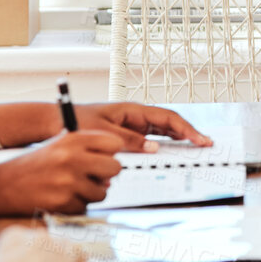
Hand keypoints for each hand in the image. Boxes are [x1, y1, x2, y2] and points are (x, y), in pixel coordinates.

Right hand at [0, 131, 124, 214]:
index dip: (111, 153)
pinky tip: (60, 197)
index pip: (115, 143)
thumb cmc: (31, 166)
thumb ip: (88, 152)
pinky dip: (76, 205)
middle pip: (115, 168)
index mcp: (73, 139)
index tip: (104, 158)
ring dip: (91, 193)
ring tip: (70, 187)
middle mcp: (73, 158)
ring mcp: (68, 181)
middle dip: (106, 175)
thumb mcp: (59, 145)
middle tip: (93, 176)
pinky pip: (86, 207)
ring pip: (102, 191)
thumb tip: (112, 172)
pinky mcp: (63, 203)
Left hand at [75, 103, 211, 151]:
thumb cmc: (75, 122)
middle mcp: (135, 116)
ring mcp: (132, 125)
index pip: (167, 118)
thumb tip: (153, 148)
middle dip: (188, 133)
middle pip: (169, 123)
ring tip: (194, 148)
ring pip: (162, 131)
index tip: (200, 140)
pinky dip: (163, 145)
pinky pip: (150, 139)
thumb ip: (128, 141)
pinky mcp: (126, 134)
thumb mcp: (102, 133)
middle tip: (205, 145)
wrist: (55, 121)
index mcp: (133, 110)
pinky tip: (172, 151)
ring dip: (178, 139)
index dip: (186, 129)